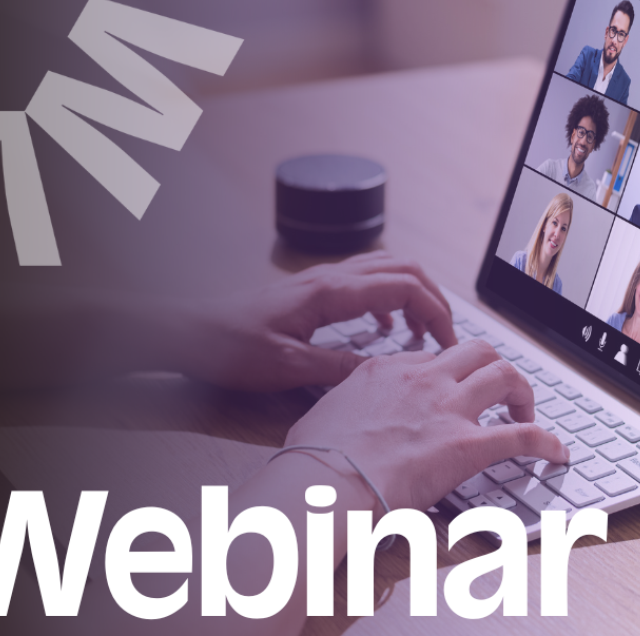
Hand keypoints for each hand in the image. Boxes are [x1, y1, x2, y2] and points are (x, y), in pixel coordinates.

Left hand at [182, 252, 457, 391]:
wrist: (190, 333)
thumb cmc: (230, 348)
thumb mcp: (288, 367)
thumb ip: (339, 368)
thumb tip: (386, 372)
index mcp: (330, 292)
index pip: (404, 286)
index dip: (436, 311)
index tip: (449, 343)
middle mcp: (330, 277)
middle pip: (404, 268)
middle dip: (434, 297)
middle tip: (445, 335)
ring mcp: (321, 280)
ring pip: (386, 269)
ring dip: (413, 294)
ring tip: (423, 331)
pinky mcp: (313, 290)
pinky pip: (365, 281)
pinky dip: (388, 298)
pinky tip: (385, 327)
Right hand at [283, 340, 570, 511]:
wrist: (325, 481)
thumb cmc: (316, 457)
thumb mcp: (323, 414)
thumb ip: (345, 407)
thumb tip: (342, 419)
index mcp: (386, 370)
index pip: (431, 359)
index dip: (447, 373)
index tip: (450, 390)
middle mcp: (423, 380)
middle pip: (476, 351)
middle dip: (493, 367)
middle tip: (497, 392)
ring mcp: (447, 409)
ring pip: (504, 374)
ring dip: (522, 392)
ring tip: (526, 411)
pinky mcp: (467, 445)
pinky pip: (521, 435)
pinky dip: (546, 441)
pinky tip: (557, 451)